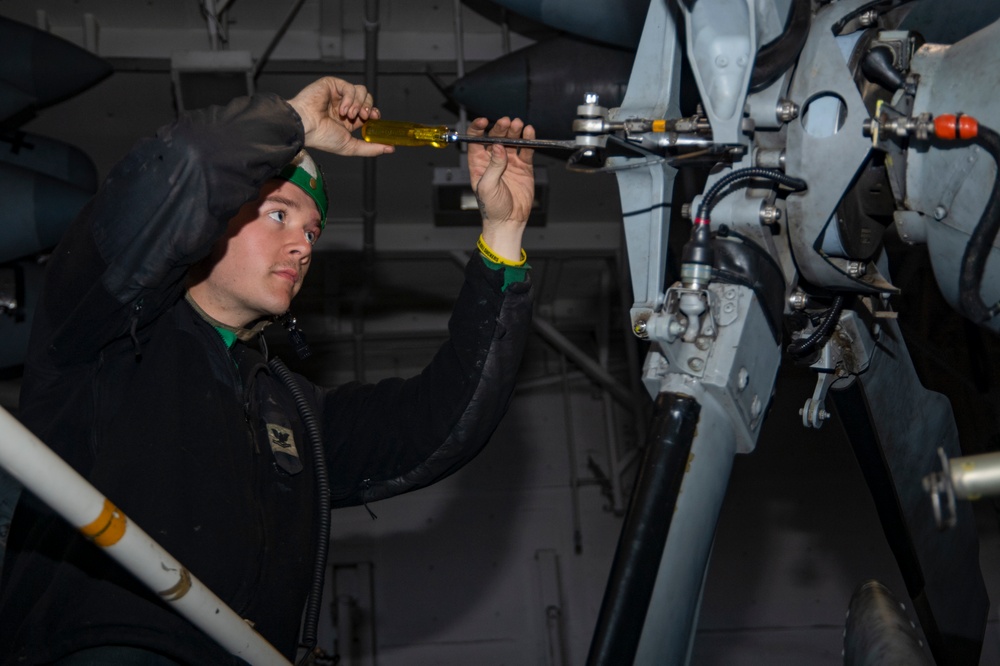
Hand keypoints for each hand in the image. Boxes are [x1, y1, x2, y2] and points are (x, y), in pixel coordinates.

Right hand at [287, 77, 393, 156]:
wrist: (307, 127)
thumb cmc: (323, 138)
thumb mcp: (351, 147)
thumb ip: (371, 148)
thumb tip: (391, 148)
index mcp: (348, 120)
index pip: (369, 111)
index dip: (374, 113)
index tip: (375, 118)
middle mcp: (344, 105)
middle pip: (367, 99)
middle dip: (368, 108)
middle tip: (363, 117)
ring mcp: (338, 95)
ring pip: (361, 91)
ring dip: (359, 104)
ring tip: (349, 115)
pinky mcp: (332, 84)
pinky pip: (350, 87)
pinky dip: (350, 98)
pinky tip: (342, 109)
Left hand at [467, 117, 534, 261]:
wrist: (509, 221)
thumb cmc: (492, 208)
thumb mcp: (488, 186)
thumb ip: (493, 166)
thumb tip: (498, 147)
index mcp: (478, 163)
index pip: (476, 141)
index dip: (478, 129)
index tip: (484, 122)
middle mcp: (493, 160)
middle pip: (495, 137)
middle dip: (500, 128)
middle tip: (507, 122)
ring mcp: (508, 162)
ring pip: (511, 141)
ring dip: (514, 131)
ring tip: (518, 125)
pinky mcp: (523, 167)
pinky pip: (525, 150)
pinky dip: (528, 140)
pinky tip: (529, 132)